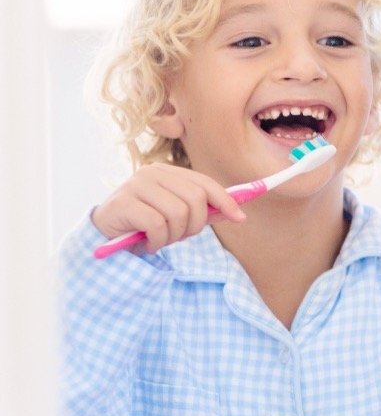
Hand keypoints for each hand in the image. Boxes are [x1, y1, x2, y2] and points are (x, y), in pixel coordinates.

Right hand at [91, 164, 245, 252]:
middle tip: (180, 238)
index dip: (225, 200)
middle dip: (194, 225)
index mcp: (168, 172)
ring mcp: (136, 185)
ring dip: (173, 236)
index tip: (240, 218)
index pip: (204, 183)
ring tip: (161, 240)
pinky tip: (148, 243)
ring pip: (177, 214)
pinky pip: (157, 225)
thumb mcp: (177, 216)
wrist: (105, 234)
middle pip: (195, 199)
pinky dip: (157, 241)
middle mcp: (152, 173)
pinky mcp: (123, 202)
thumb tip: (237, 213)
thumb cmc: (145, 225)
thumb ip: (203, 211)